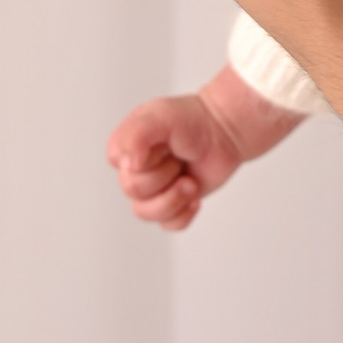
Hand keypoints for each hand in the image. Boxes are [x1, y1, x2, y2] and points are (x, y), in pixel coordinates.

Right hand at [108, 92, 244, 231]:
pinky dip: (183, 215)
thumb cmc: (192, 120)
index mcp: (126, 146)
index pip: (118, 163)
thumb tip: (129, 165)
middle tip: (180, 160)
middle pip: (133, 190)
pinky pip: (168, 225)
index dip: (144, 159)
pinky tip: (194, 199)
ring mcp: (153, 189)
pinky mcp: (173, 204)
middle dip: (164, 175)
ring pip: (146, 213)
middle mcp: (136, 169)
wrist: (224, 131)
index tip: (164, 144)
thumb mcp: (160, 117)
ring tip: (190, 183)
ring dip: (173, 198)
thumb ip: (136, 135)